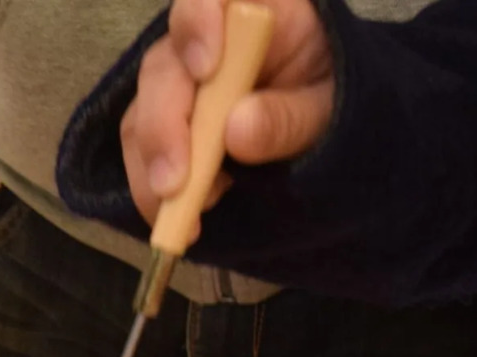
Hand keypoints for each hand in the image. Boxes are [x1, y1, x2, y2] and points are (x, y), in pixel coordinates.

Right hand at [122, 0, 333, 225]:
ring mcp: (179, 84)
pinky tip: (178, 216)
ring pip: (140, 114)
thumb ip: (291, 116)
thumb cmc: (337, 100)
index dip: (197, 25)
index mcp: (254, 15)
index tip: (206, 69)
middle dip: (163, 128)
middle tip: (175, 183)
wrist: (328, 124)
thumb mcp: (333, 108)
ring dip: (152, 168)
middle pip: (162, 69)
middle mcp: (205, 42)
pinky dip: (151, 190)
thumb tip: (237, 131)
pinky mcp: (164, 123)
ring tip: (183, 215)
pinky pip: (141, 152)